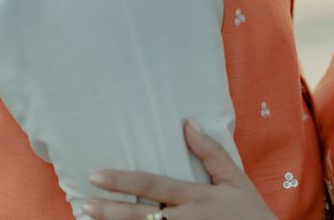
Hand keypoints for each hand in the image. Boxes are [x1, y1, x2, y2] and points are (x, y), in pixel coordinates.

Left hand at [83, 120, 276, 219]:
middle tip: (84, 204)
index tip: (97, 175)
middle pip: (140, 216)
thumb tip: (188, 123)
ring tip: (88, 219)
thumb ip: (211, 152)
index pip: (154, 185)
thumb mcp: (235, 179)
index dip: (124, 180)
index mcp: (197, 198)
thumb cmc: (250, 211)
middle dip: (109, 210)